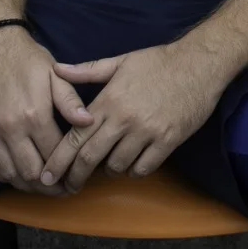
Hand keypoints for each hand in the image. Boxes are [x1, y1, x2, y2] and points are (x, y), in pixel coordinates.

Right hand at [0, 27, 93, 194]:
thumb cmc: (26, 59)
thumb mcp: (55, 75)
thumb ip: (71, 101)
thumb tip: (90, 122)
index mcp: (34, 114)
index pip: (54, 154)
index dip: (68, 170)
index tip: (76, 179)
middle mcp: (9, 128)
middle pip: (31, 172)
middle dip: (49, 186)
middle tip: (61, 190)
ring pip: (8, 174)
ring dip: (26, 185)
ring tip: (41, 186)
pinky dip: (2, 176)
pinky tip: (15, 175)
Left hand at [41, 45, 225, 191]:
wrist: (200, 64)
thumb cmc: (159, 62)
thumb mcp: (121, 61)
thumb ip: (88, 70)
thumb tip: (57, 68)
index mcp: (109, 100)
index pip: (76, 136)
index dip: (58, 160)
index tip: (47, 176)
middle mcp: (125, 119)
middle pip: (91, 157)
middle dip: (75, 176)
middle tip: (68, 187)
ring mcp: (147, 131)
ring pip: (117, 166)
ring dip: (109, 170)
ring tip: (107, 167)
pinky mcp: (168, 140)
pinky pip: (144, 167)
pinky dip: (134, 170)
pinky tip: (133, 163)